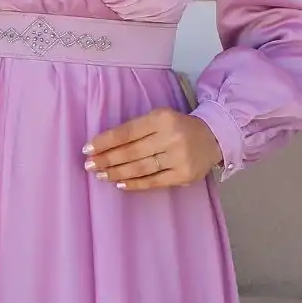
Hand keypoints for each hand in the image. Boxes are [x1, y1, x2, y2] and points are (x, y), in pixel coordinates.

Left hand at [82, 107, 223, 190]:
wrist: (213, 137)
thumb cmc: (178, 128)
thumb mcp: (160, 118)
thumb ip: (137, 129)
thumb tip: (104, 146)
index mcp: (162, 118)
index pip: (128, 132)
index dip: (106, 141)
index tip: (87, 149)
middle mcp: (171, 137)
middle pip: (132, 151)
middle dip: (107, 159)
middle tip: (90, 165)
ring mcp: (179, 158)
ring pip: (141, 168)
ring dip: (117, 172)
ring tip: (101, 175)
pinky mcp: (184, 175)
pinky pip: (154, 182)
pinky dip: (135, 184)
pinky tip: (120, 184)